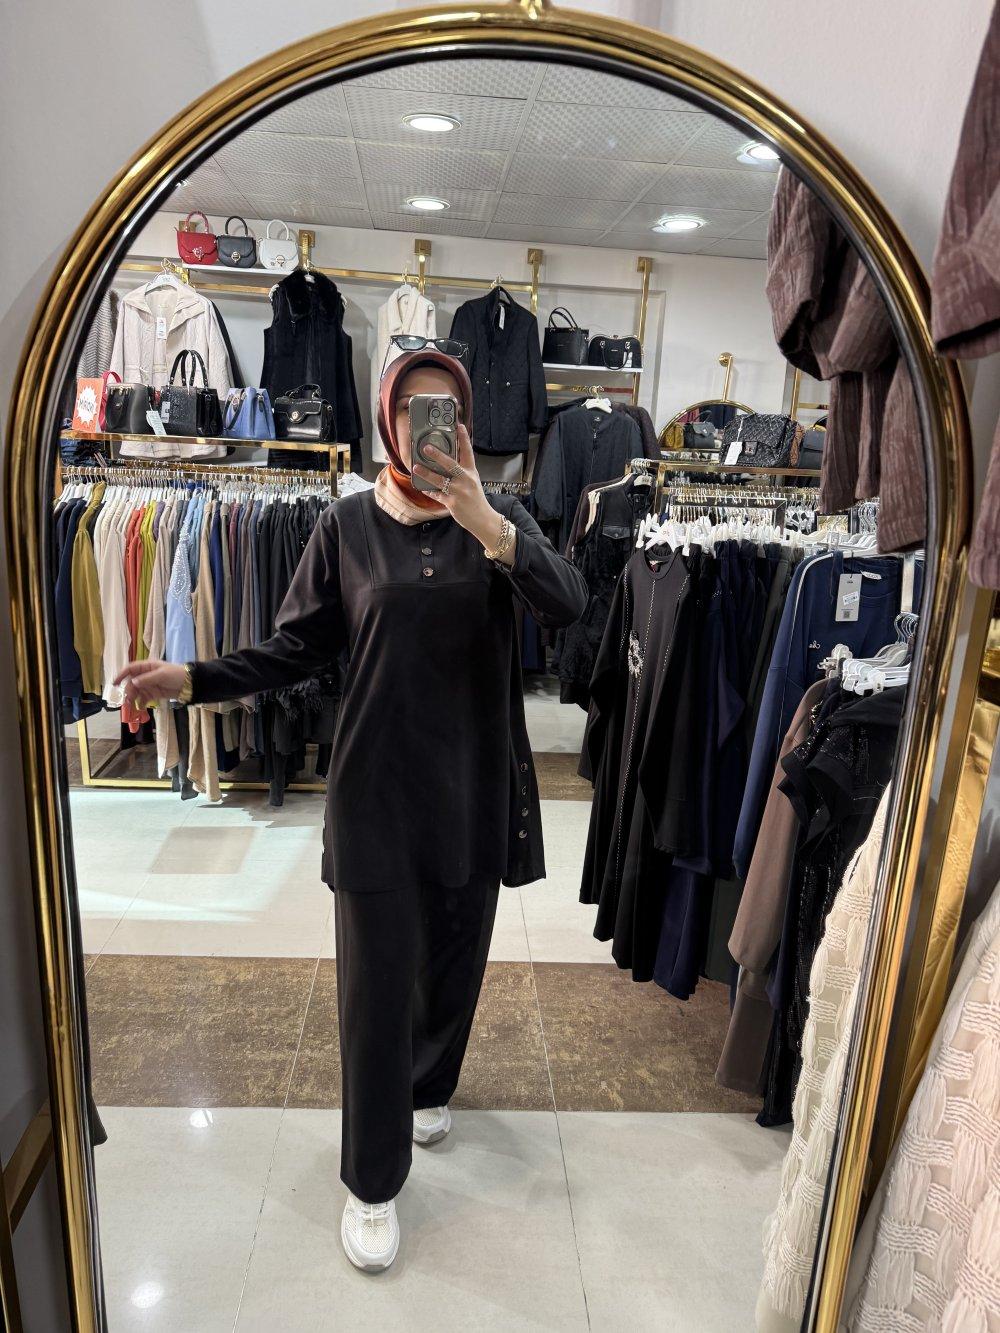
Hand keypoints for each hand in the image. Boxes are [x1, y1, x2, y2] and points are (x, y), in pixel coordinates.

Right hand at [113, 659, 185, 709]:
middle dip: (128, 692)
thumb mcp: (162, 675)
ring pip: (135, 692)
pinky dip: (139, 705)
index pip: (130, 669)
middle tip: (127, 701)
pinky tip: (139, 710)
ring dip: (132, 700)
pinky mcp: (153, 694)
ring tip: (130, 708)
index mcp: (147, 667)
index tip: (114, 684)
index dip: (121, 675)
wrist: (189, 685)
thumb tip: (133, 682)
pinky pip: (143, 700)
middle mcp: (145, 676)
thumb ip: (147, 679)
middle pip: (131, 683)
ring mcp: (148, 685)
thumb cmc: (176, 675)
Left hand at [410, 425, 500, 543]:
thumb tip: (446, 462)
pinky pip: (436, 495)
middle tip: (426, 447)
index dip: (464, 438)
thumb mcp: (472, 482)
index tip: (459, 425)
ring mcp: (458, 492)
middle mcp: (465, 480)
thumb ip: (462, 472)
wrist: (482, 519)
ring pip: (439, 480)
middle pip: (450, 464)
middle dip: (437, 455)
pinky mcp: (451, 503)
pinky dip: (429, 491)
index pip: (468, 452)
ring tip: (416, 467)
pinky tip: (423, 487)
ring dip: (426, 473)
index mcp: (471, 472)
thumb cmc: (476, 499)